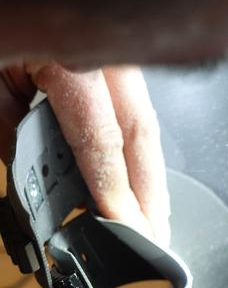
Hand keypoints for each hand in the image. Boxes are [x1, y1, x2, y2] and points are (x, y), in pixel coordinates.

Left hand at [0, 64, 169, 244]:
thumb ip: (14, 130)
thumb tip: (45, 180)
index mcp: (72, 58)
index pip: (104, 142)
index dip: (117, 194)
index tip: (128, 231)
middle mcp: (106, 52)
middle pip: (142, 134)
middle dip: (151, 194)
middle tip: (154, 238)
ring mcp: (117, 49)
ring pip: (146, 119)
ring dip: (150, 173)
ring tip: (150, 216)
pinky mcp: (116, 53)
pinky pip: (136, 103)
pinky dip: (137, 144)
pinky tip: (137, 173)